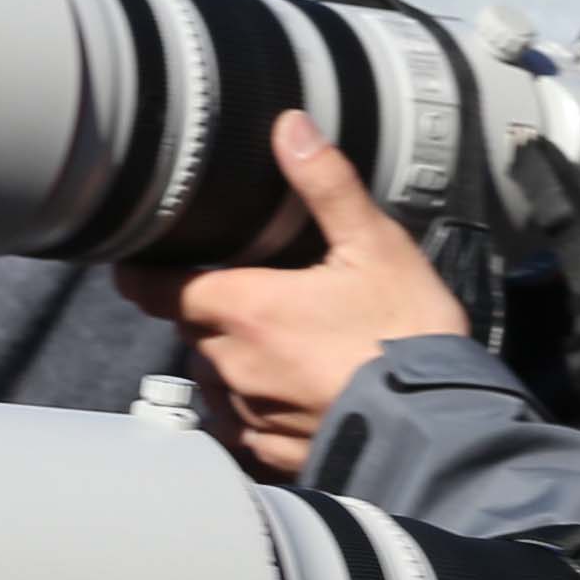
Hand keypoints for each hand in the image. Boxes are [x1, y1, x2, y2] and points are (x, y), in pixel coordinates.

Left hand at [116, 111, 467, 478]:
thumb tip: (289, 125)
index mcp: (246, 309)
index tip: (139, 264)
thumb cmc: (408, 332)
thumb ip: (326, 184)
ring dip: (231, 358)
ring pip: (214, 376)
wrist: (440, 426)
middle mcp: (234, 365)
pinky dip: (251, 407)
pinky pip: (239, 426)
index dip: (145, 275)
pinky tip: (287, 392)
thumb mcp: (375, 245)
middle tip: (250, 293)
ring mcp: (250, 415)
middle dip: (209, 310)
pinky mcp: (271, 454)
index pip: (159, 290)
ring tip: (280, 344)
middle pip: (192, 329)